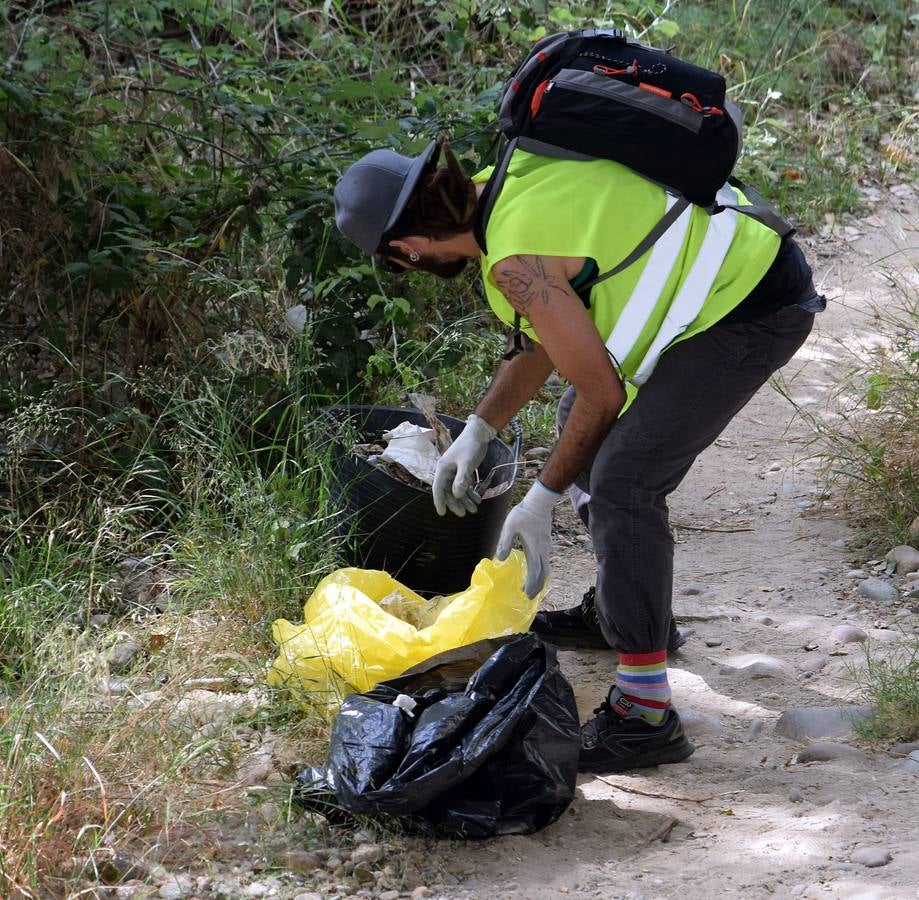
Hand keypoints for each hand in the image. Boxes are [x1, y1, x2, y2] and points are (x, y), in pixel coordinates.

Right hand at [432, 414, 496, 516]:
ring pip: (457, 489)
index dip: (439, 501)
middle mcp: (446, 471)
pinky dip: (470, 492)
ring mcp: (454, 471)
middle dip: (456, 503)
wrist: (479, 434)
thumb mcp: (467, 463)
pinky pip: (464, 485)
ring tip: (474, 509)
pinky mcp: (463, 470)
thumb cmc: (470, 446)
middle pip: (448, 491)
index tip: (442, 513)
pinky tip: (477, 499)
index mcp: (443, 469)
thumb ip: (461, 479)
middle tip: (463, 514)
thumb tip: (457, 495)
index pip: (438, 488)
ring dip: (465, 499)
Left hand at [496, 480, 559, 597]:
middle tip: (529, 597)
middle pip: (543, 574)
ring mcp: (546, 547)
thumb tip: (500, 559)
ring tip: (532, 589)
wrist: (539, 503)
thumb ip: (505, 542)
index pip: (535, 571)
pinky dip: (542, 572)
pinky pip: (546, 562)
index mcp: (534, 549)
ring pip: (546, 568)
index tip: (524, 593)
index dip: (531, 584)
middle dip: (537, 587)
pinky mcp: (546, 544)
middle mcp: (543, 550)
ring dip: (540, 580)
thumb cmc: (523, 514)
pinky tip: (535, 573)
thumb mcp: (509, 526)